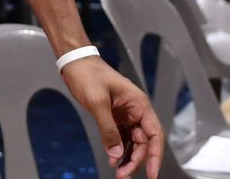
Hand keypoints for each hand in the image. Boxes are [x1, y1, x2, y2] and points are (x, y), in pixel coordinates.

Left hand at [59, 56, 163, 178]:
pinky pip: (121, 137)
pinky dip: (118, 149)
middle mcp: (136, 111)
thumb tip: (115, 154)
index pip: (155, 135)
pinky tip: (113, 159)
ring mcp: (125, 114)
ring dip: (127, 157)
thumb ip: (108, 129)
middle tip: (124, 175)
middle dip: (136, 160)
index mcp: (139, 105)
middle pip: (144, 142)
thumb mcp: (98, 102)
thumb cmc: (88, 75)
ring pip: (133, 141)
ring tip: (119, 172)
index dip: (155, 155)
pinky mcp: (114, 116)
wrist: (74, 62)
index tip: (152, 173)